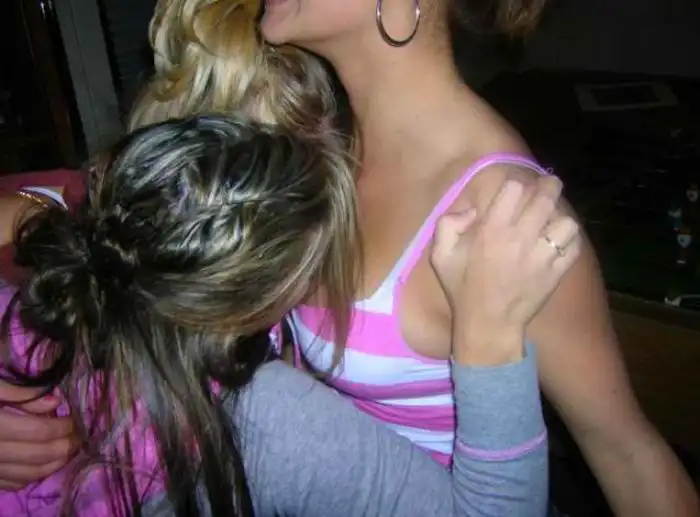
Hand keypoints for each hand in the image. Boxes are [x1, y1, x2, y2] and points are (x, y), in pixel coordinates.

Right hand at [0, 381, 75, 489]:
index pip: (37, 430)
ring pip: (27, 475)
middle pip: (36, 455)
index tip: (73, 418)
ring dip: (54, 464)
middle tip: (77, 435)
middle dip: (64, 446)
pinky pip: (11, 483)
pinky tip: (42, 462)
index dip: (62, 425)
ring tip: (67, 449)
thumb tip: (54, 401)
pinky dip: (32, 475)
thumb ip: (19, 391)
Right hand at [431, 177, 581, 337]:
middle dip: (549, 185)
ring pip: (566, 221)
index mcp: (492, 229)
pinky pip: (573, 247)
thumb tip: (473, 210)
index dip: (515, 186)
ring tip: (553, 219)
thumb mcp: (441, 255)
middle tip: (549, 185)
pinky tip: (560, 241)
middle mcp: (520, 238)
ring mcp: (541, 256)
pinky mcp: (556, 273)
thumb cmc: (462, 287)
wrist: (487, 323)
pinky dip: (570, 241)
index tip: (515, 192)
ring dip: (560, 217)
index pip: (514, 188)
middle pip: (545, 197)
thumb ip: (448, 224)